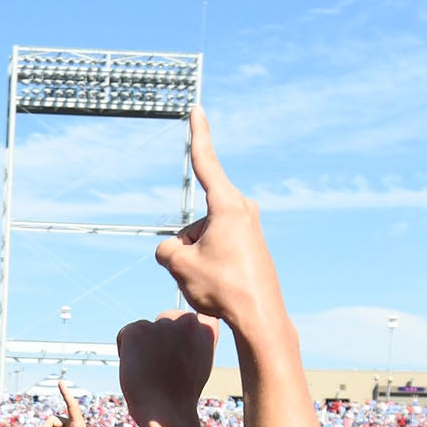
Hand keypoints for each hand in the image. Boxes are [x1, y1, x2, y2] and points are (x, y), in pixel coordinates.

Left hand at [118, 311, 218, 426]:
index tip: (182, 361)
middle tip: (164, 370)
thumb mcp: (200, 360)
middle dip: (161, 340)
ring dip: (144, 347)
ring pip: (145, 329)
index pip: (190, 319)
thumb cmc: (182, 394)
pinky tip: (138, 370)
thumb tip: (183, 323)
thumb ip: (194, 338)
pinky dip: (125, 351)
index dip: (181, 340)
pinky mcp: (138, 329)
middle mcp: (188, 320)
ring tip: (152, 373)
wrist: (168, 414)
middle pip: (166, 321)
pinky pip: (125, 334)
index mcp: (208, 327)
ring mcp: (162, 324)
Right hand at [153, 110, 280, 330]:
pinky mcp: (252, 245)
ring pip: (204, 237)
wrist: (260, 317)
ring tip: (216, 281)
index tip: (197, 110)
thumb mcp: (179, 266)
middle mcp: (242, 209)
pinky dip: (212, 265)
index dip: (198, 135)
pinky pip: (217, 248)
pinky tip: (224, 286)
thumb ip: (166, 249)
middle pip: (194, 221)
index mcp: (227, 204)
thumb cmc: (223, 289)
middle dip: (188, 245)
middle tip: (205, 273)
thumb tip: (175, 249)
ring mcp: (249, 227)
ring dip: (199, 257)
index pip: (206, 162)